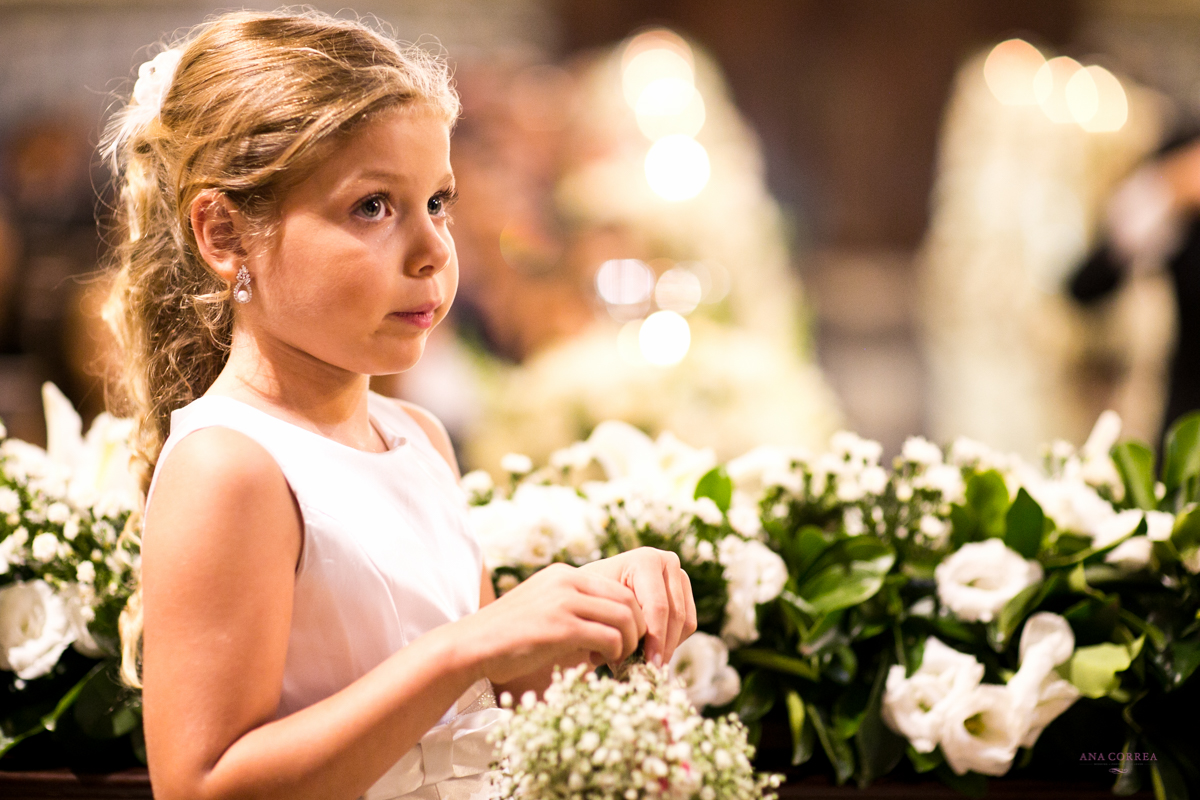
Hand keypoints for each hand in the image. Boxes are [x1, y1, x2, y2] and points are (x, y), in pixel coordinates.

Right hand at [461, 563, 646, 684]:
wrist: (470, 645)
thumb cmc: (507, 636)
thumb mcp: (544, 608)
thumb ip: (574, 608)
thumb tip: (611, 627)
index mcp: (564, 574)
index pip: (617, 588)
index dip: (632, 616)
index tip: (628, 639)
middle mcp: (567, 581)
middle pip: (628, 600)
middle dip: (638, 629)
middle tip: (631, 652)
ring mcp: (563, 602)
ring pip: (625, 618)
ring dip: (630, 643)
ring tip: (618, 660)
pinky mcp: (561, 627)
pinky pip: (609, 637)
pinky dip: (615, 654)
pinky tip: (603, 664)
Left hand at [580, 548, 697, 666]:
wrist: (595, 589)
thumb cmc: (589, 598)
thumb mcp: (594, 610)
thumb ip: (606, 631)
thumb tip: (620, 664)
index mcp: (646, 560)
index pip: (657, 607)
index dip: (654, 639)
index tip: (647, 666)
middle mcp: (668, 563)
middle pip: (675, 615)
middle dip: (662, 647)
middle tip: (648, 673)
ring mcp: (680, 576)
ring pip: (685, 623)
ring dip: (667, 648)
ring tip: (644, 665)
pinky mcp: (685, 593)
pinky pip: (688, 626)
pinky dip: (672, 643)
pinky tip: (650, 652)